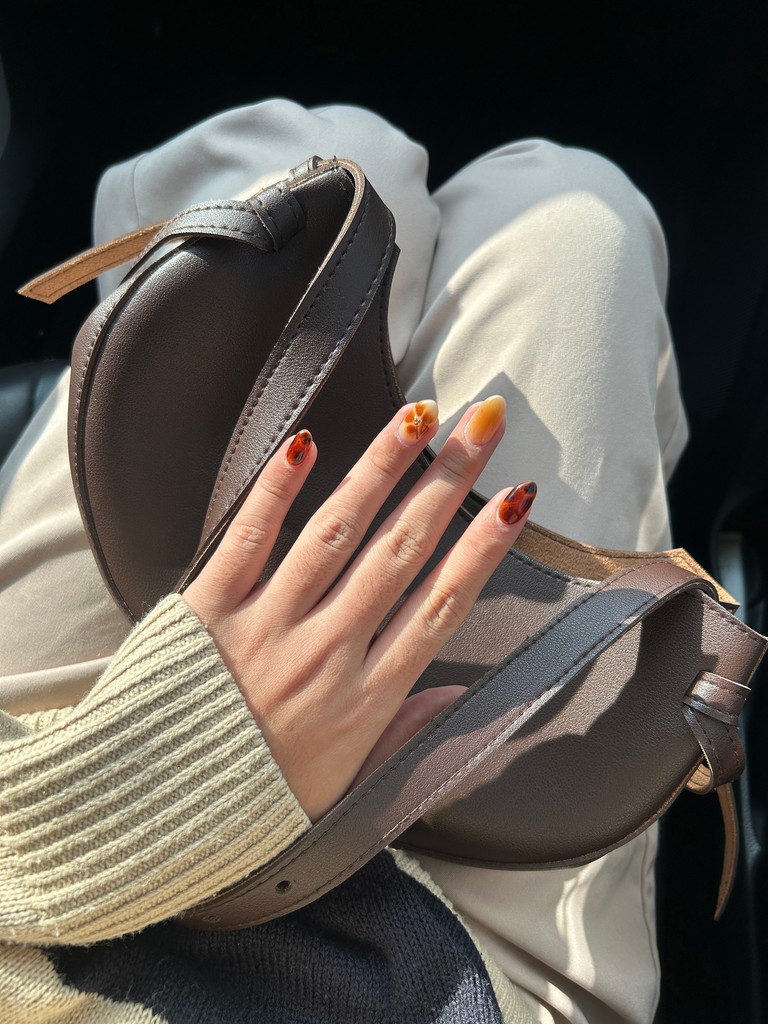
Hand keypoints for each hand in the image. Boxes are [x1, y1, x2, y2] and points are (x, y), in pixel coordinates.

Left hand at [183, 395, 535, 820]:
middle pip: (400, 551)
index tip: (514, 500)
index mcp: (365, 698)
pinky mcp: (208, 611)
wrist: (158, 818)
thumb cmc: (258, 804)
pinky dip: (275, 491)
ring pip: (335, 532)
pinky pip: (247, 540)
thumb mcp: (350, 788)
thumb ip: (409, 735)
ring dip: (380, 468)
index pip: (439, 606)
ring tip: (416, 417)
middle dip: (447, 481)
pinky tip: (305, 444)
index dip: (482, 548)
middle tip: (483, 423)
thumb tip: (460, 694)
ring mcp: (266, 627)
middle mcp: (325, 652)